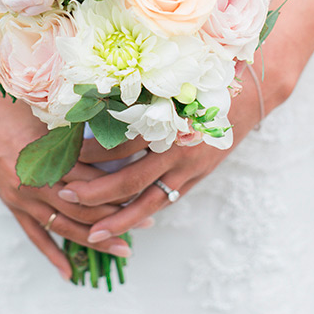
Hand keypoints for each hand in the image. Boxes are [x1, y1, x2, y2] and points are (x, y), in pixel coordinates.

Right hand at [0, 76, 139, 279]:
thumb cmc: (12, 102)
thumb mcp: (50, 112)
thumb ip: (79, 130)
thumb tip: (117, 134)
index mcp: (49, 157)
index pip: (95, 182)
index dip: (123, 187)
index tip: (147, 190)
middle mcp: (37, 182)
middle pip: (85, 209)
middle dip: (118, 218)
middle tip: (148, 223)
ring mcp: (22, 197)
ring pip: (65, 227)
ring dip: (95, 239)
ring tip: (124, 249)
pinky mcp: (11, 203)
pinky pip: (35, 235)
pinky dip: (53, 254)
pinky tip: (70, 273)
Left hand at [59, 67, 265, 242]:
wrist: (248, 96)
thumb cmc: (204, 80)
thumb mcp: (171, 80)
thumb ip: (139, 91)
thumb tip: (93, 93)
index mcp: (169, 122)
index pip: (123, 142)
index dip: (94, 151)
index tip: (65, 153)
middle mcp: (177, 150)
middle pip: (130, 179)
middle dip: (95, 191)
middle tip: (65, 194)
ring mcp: (188, 169)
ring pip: (148, 201)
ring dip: (118, 218)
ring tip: (92, 233)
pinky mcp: (195, 179)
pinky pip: (164, 202)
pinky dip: (142, 214)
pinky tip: (121, 225)